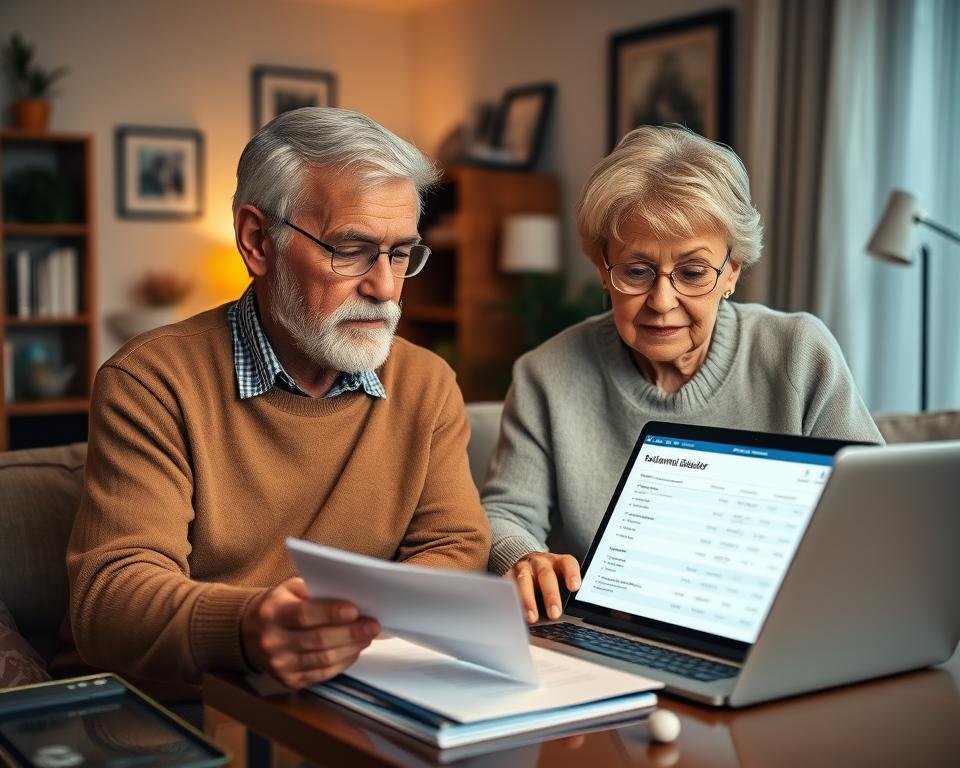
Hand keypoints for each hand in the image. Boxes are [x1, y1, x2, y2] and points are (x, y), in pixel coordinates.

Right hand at [241, 577, 380, 688]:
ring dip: (351, 648)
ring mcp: (280, 665)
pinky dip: (343, 662)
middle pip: (318, 640)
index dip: (331, 613)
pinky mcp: (289, 681)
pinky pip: (322, 674)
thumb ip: (315, 590)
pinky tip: (354, 651)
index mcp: (272, 613)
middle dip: (350, 633)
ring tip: (368, 637)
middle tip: (373, 625)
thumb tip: (350, 596)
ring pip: (323, 660)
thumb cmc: (278, 606)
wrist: (248, 634)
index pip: (305, 615)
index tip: (355, 610)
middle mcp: (273, 642)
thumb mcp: (289, 589)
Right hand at [507, 552, 580, 623]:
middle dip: (550, 595)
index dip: (571, 574)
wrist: (525, 559)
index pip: (568, 563)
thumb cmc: (548, 574)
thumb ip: (566, 591)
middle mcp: (540, 562)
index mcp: (558, 562)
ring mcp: (524, 567)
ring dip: (528, 600)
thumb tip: (576, 613)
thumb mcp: (559, 576)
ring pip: (525, 581)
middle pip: (546, 576)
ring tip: (532, 618)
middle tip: (555, 614)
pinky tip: (514, 611)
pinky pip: (509, 586)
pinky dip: (512, 600)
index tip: (574, 587)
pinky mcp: (509, 574)